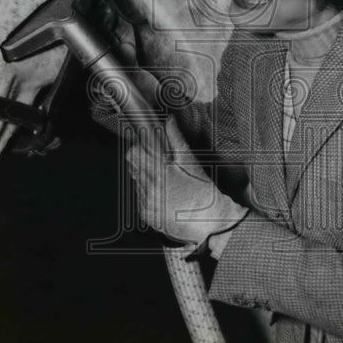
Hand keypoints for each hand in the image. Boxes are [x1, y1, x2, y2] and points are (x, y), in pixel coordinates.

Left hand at [126, 115, 246, 246]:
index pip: (133, 154)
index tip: (147, 148)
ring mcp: (147, 204)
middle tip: (160, 165)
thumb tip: (169, 121)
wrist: (210, 221)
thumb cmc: (203, 192)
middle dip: (144, 163)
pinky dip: (149, 195)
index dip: (140, 149)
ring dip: (147, 179)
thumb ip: (176, 140)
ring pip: (137, 182)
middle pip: (133, 167)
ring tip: (167, 184)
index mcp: (160, 174)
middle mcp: (150, 190)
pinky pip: (140, 199)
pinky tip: (165, 197)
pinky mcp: (146, 215)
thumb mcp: (191, 163)